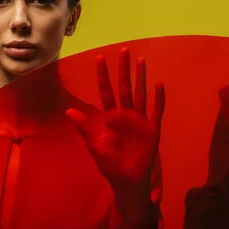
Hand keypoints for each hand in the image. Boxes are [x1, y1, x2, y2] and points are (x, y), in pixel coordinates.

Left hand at [65, 47, 164, 186]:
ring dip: (141, 77)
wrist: (127, 179)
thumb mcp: (94, 144)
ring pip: (140, 93)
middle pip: (124, 87)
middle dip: (123, 69)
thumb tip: (69, 111)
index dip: (103, 75)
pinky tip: (159, 83)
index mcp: (111, 117)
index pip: (106, 91)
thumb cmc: (109, 162)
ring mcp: (140, 120)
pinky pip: (156, 110)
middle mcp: (126, 114)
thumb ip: (84, 127)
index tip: (101, 58)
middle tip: (123, 50)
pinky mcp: (152, 128)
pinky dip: (158, 98)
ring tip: (141, 60)